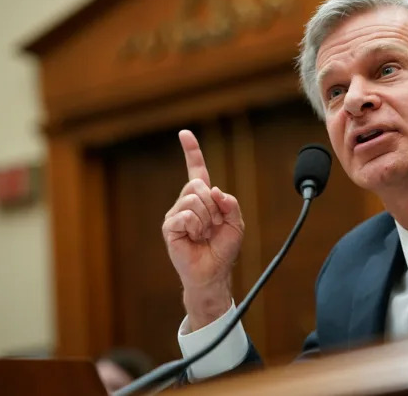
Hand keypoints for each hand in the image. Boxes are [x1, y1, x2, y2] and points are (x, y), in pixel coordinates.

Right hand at [162, 130, 243, 329]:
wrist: (213, 273)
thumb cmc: (223, 249)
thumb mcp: (237, 223)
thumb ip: (231, 204)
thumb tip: (216, 191)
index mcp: (202, 198)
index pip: (196, 170)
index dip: (191, 152)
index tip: (184, 133)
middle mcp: (186, 202)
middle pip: (198, 185)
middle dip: (213, 205)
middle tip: (214, 226)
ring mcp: (176, 214)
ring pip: (193, 199)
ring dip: (206, 219)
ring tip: (205, 234)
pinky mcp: (170, 227)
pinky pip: (186, 215)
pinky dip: (197, 226)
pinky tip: (195, 238)